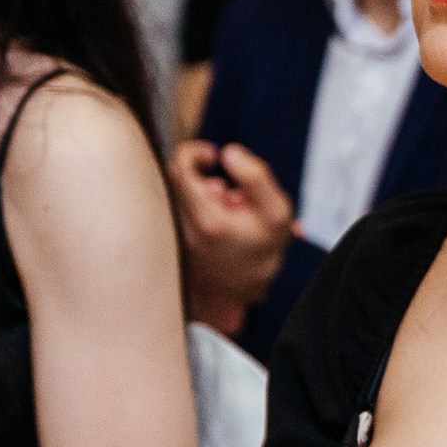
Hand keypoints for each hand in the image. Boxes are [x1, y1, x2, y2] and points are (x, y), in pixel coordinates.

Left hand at [169, 140, 296, 332]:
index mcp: (207, 220)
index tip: (215, 157)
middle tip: (230, 190)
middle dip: (204, 174)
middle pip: (175, 178)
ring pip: (176, 194)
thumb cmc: (263, 252)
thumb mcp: (277, 214)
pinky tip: (216, 221)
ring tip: (229, 209)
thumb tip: (228, 151)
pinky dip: (195, 206)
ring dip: (202, 193)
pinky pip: (175, 210)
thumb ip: (256, 177)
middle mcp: (183, 230)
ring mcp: (173, 237)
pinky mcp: (169, 242)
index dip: (196, 151)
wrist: (245, 295)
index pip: (179, 167)